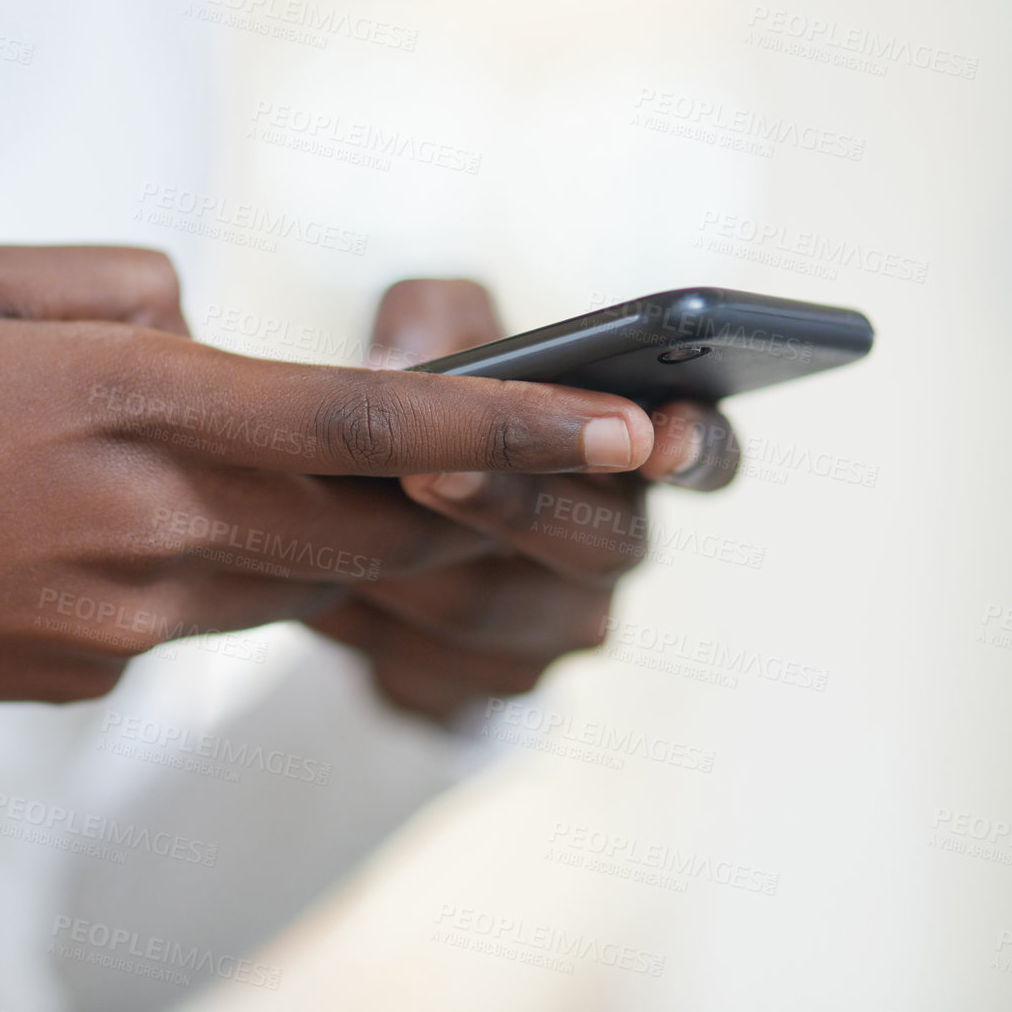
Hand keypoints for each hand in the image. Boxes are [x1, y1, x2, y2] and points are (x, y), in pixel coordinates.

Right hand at [0, 248, 661, 767]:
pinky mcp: (89, 671)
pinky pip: (197, 613)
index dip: (506, 430)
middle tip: (543, 468)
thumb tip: (202, 319)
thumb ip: (118, 287)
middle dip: (461, 498)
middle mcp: (150, 524)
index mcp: (129, 407)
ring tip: (335, 486)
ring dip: (338, 530)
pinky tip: (135, 530)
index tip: (619, 430)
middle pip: (362, 521)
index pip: (367, 425)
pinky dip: (213, 564)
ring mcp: (124, 618)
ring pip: (291, 574)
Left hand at [305, 279, 741, 722]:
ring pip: (493, 614)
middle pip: (596, 544)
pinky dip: (364, 630)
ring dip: (407, 570)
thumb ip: (430, 319)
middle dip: (509, 505)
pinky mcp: (480, 693)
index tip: (659, 436)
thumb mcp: (430, 329)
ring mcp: (552, 631)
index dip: (695, 449)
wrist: (360, 517)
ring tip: (326, 525)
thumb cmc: (426, 399)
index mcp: (632, 451)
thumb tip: (398, 368)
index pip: (704, 455)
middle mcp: (613, 548)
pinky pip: (429, 675)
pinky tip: (307, 587)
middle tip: (425, 471)